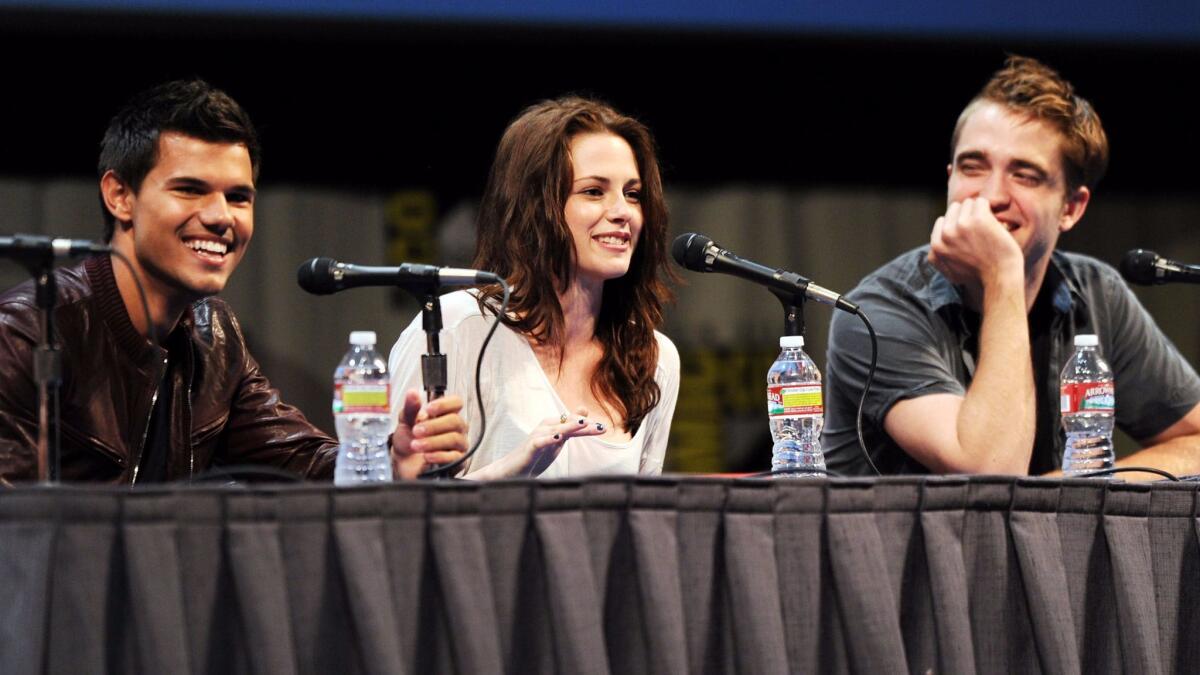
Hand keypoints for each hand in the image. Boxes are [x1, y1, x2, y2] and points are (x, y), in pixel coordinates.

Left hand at [389, 389, 467, 478]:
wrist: (402, 463)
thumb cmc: (408, 440)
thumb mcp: (405, 421)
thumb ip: (410, 407)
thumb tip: (412, 393)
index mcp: (445, 414)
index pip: (456, 403)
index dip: (445, 404)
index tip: (428, 409)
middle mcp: (455, 428)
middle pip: (455, 421)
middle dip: (434, 426)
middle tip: (417, 431)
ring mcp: (458, 445)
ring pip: (454, 439)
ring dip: (433, 441)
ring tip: (416, 445)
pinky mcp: (457, 462)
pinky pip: (454, 457)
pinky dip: (439, 456)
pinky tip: (427, 456)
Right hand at [468, 407, 606, 478]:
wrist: (513, 470)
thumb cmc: (536, 456)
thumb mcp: (557, 441)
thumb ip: (570, 428)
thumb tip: (585, 413)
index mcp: (553, 426)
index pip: (574, 422)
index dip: (588, 425)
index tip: (604, 429)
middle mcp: (545, 427)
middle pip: (568, 423)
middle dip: (585, 425)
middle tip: (600, 428)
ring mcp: (537, 437)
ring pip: (556, 429)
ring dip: (570, 426)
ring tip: (583, 423)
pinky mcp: (530, 448)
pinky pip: (540, 441)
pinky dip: (549, 438)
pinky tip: (558, 437)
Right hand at [928, 197, 1023, 286]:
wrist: (999, 277)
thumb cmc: (979, 277)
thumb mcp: (949, 273)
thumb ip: (937, 260)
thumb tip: (932, 248)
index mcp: (937, 246)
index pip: (942, 221)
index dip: (956, 225)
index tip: (969, 234)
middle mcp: (946, 234)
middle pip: (954, 209)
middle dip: (966, 215)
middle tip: (979, 229)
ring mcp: (962, 225)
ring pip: (968, 203)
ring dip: (978, 211)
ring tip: (987, 226)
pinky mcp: (979, 218)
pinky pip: (981, 202)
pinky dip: (989, 209)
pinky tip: (993, 222)